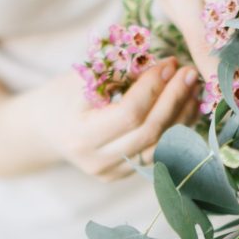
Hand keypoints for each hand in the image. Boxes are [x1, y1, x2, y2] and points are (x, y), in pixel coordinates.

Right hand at [51, 58, 200, 180]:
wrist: (46, 130)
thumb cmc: (63, 96)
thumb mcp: (82, 79)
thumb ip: (119, 74)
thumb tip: (164, 64)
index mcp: (81, 137)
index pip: (129, 114)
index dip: (153, 88)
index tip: (168, 63)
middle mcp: (98, 162)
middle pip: (149, 132)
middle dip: (173, 99)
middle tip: (188, 72)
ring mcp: (114, 173)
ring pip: (161, 146)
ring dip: (182, 114)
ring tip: (192, 86)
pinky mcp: (126, 174)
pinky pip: (160, 152)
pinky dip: (177, 128)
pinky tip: (187, 105)